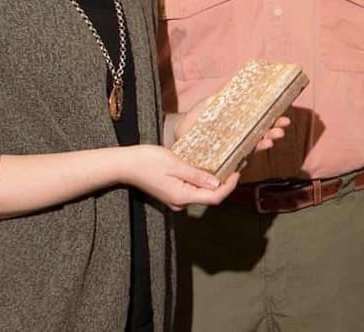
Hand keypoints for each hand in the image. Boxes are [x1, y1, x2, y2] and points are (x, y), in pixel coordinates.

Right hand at [123, 145, 239, 210]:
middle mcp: (180, 202)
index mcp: (182, 196)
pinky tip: (207, 169)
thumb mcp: (175, 164)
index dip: (229, 187)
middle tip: (236, 166)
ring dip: (214, 182)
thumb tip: (216, 183)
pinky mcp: (172, 192)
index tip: (238, 172)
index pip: (214, 198)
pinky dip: (203, 181)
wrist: (125, 165)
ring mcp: (175, 198)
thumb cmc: (147, 161)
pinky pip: (193, 189)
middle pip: (209, 197)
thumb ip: (196, 175)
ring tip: (225, 166)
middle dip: (224, 184)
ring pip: (201, 193)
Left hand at [173, 97, 290, 153]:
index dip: (272, 117)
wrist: (181, 131)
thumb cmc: (196, 116)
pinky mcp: (228, 154)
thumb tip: (235, 80)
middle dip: (274, 129)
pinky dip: (255, 150)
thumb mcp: (211, 102)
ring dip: (268, 139)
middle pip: (262, 131)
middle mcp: (239, 133)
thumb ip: (223, 95)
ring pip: (256, 143)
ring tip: (275, 136)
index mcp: (238, 120)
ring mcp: (235, 144)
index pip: (259, 119)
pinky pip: (244, 154)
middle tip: (283, 125)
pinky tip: (262, 145)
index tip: (284, 114)